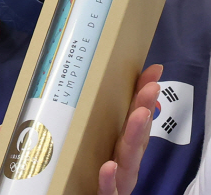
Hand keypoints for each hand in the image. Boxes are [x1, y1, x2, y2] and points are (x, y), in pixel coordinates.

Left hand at [97, 64, 161, 194]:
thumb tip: (137, 94)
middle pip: (136, 134)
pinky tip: (108, 166)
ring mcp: (119, 179)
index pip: (138, 119)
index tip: (152, 74)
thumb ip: (123, 123)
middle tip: (150, 87)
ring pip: (127, 157)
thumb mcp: (114, 148)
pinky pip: (108, 189)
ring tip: (139, 114)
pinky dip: (109, 178)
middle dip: (143, 109)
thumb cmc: (105, 176)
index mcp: (126, 149)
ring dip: (134, 135)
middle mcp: (126, 162)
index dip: (144, 97)